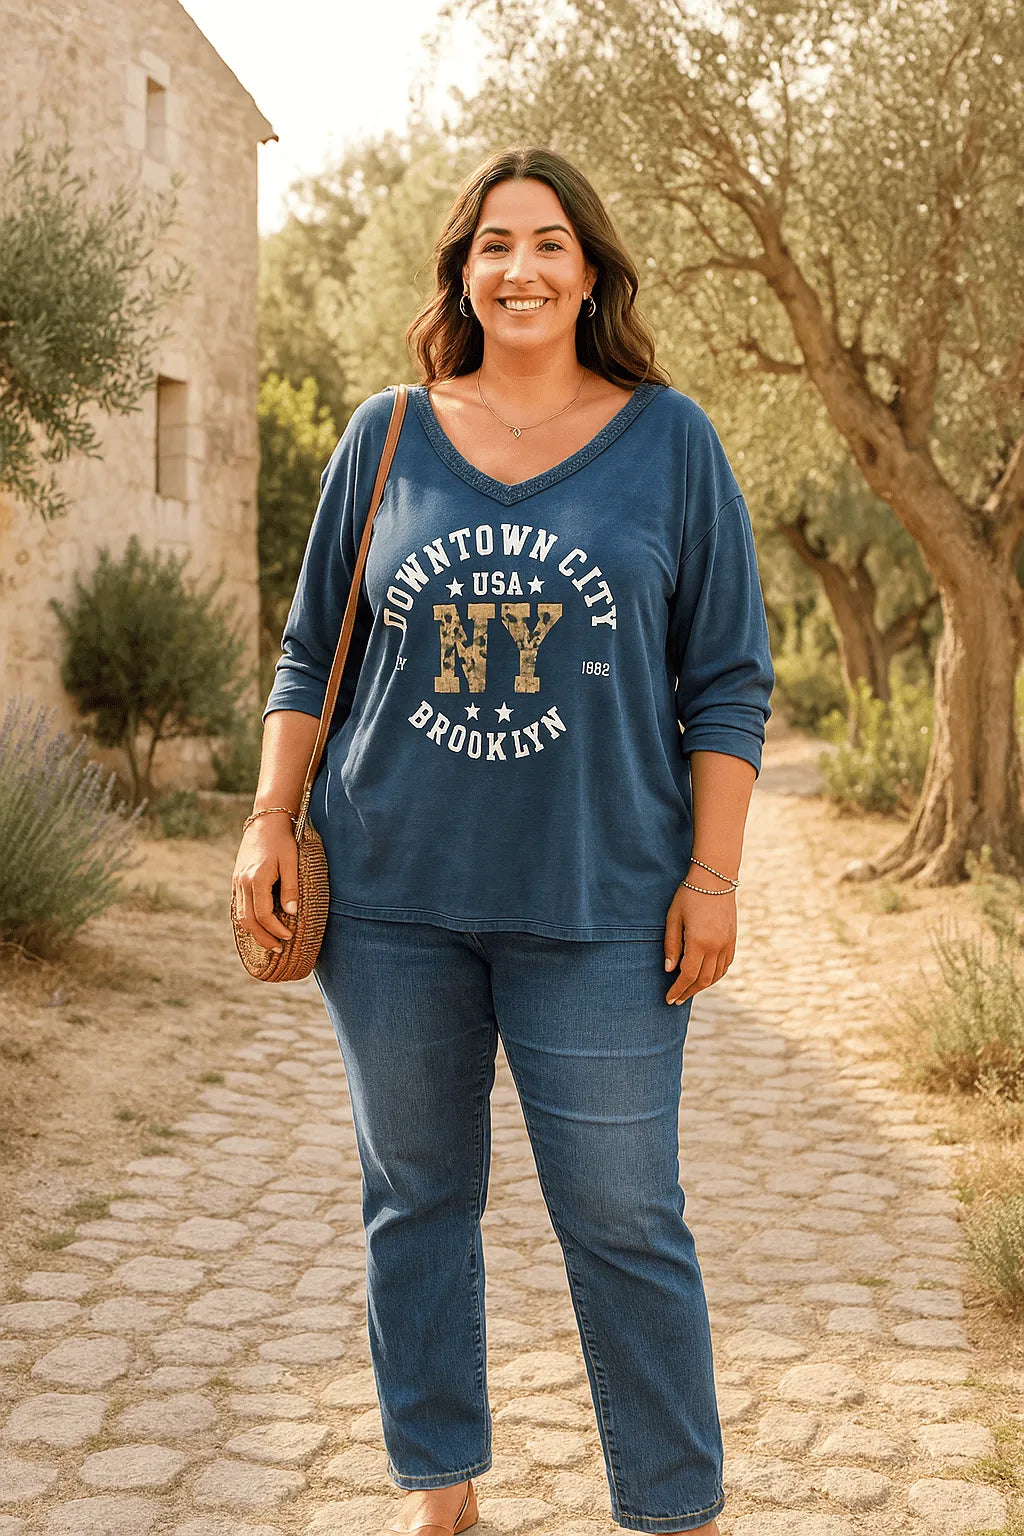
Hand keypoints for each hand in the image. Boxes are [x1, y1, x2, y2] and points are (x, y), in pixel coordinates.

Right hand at [231, 817, 298, 952]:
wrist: (265, 821)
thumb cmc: (283, 841)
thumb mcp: (291, 862)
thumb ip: (291, 888)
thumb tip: (292, 913)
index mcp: (256, 879)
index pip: (263, 915)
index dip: (275, 929)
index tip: (289, 936)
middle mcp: (242, 882)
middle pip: (248, 920)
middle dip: (263, 937)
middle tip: (278, 949)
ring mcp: (237, 881)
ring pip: (240, 915)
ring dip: (254, 932)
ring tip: (269, 941)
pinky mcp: (236, 880)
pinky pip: (238, 906)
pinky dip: (247, 920)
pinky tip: (259, 926)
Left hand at [664, 876, 736, 1003]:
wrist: (715, 878)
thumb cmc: (689, 895)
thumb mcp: (673, 918)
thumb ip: (671, 945)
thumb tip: (669, 970)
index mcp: (699, 942)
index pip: (688, 975)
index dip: (678, 989)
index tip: (669, 999)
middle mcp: (716, 946)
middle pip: (703, 980)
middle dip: (689, 992)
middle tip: (677, 1000)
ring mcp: (727, 943)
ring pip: (716, 975)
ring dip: (703, 986)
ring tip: (689, 990)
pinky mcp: (732, 939)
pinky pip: (726, 964)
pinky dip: (716, 975)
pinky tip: (707, 977)